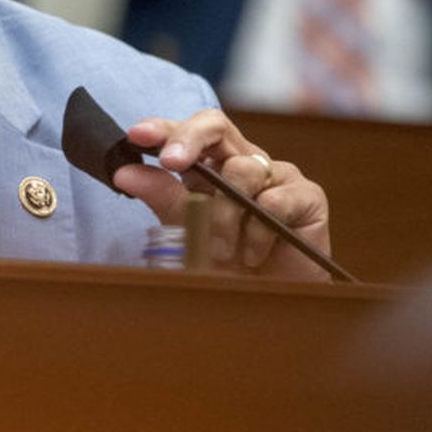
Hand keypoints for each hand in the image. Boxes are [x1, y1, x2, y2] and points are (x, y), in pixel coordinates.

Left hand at [110, 109, 332, 280]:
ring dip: (223, 214)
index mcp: (212, 166)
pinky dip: (256, 233)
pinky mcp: (308, 196)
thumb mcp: (185, 228)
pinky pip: (275, 200)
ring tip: (220, 252)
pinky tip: (252, 256)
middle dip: (189, 139)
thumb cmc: (227, 266)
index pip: (187, 132)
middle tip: (171, 162)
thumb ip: (160, 196)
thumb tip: (123, 172)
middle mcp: (244, 163)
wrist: (267, 305)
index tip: (137, 134)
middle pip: (217, 126)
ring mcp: (278, 176)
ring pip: (243, 170)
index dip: (163, 128)